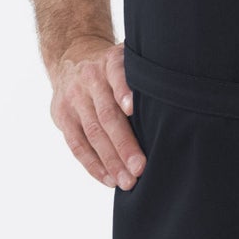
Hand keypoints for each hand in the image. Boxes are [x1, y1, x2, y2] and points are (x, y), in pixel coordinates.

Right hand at [49, 36, 146, 188]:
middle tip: (140, 167)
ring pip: (92, 133)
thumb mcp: (127, 60)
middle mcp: (90, 79)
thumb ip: (143, 77)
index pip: (116, 74)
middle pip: (106, 114)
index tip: (132, 109)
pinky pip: (77, 145)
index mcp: (110, 62)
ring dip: (110, 160)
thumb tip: (175, 106)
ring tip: (127, 181)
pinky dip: (93, 165)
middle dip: (124, 144)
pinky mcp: (62, 116)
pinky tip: (108, 179)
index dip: (123, 91)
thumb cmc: (112, 68)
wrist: (71, 57)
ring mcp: (74, 99)